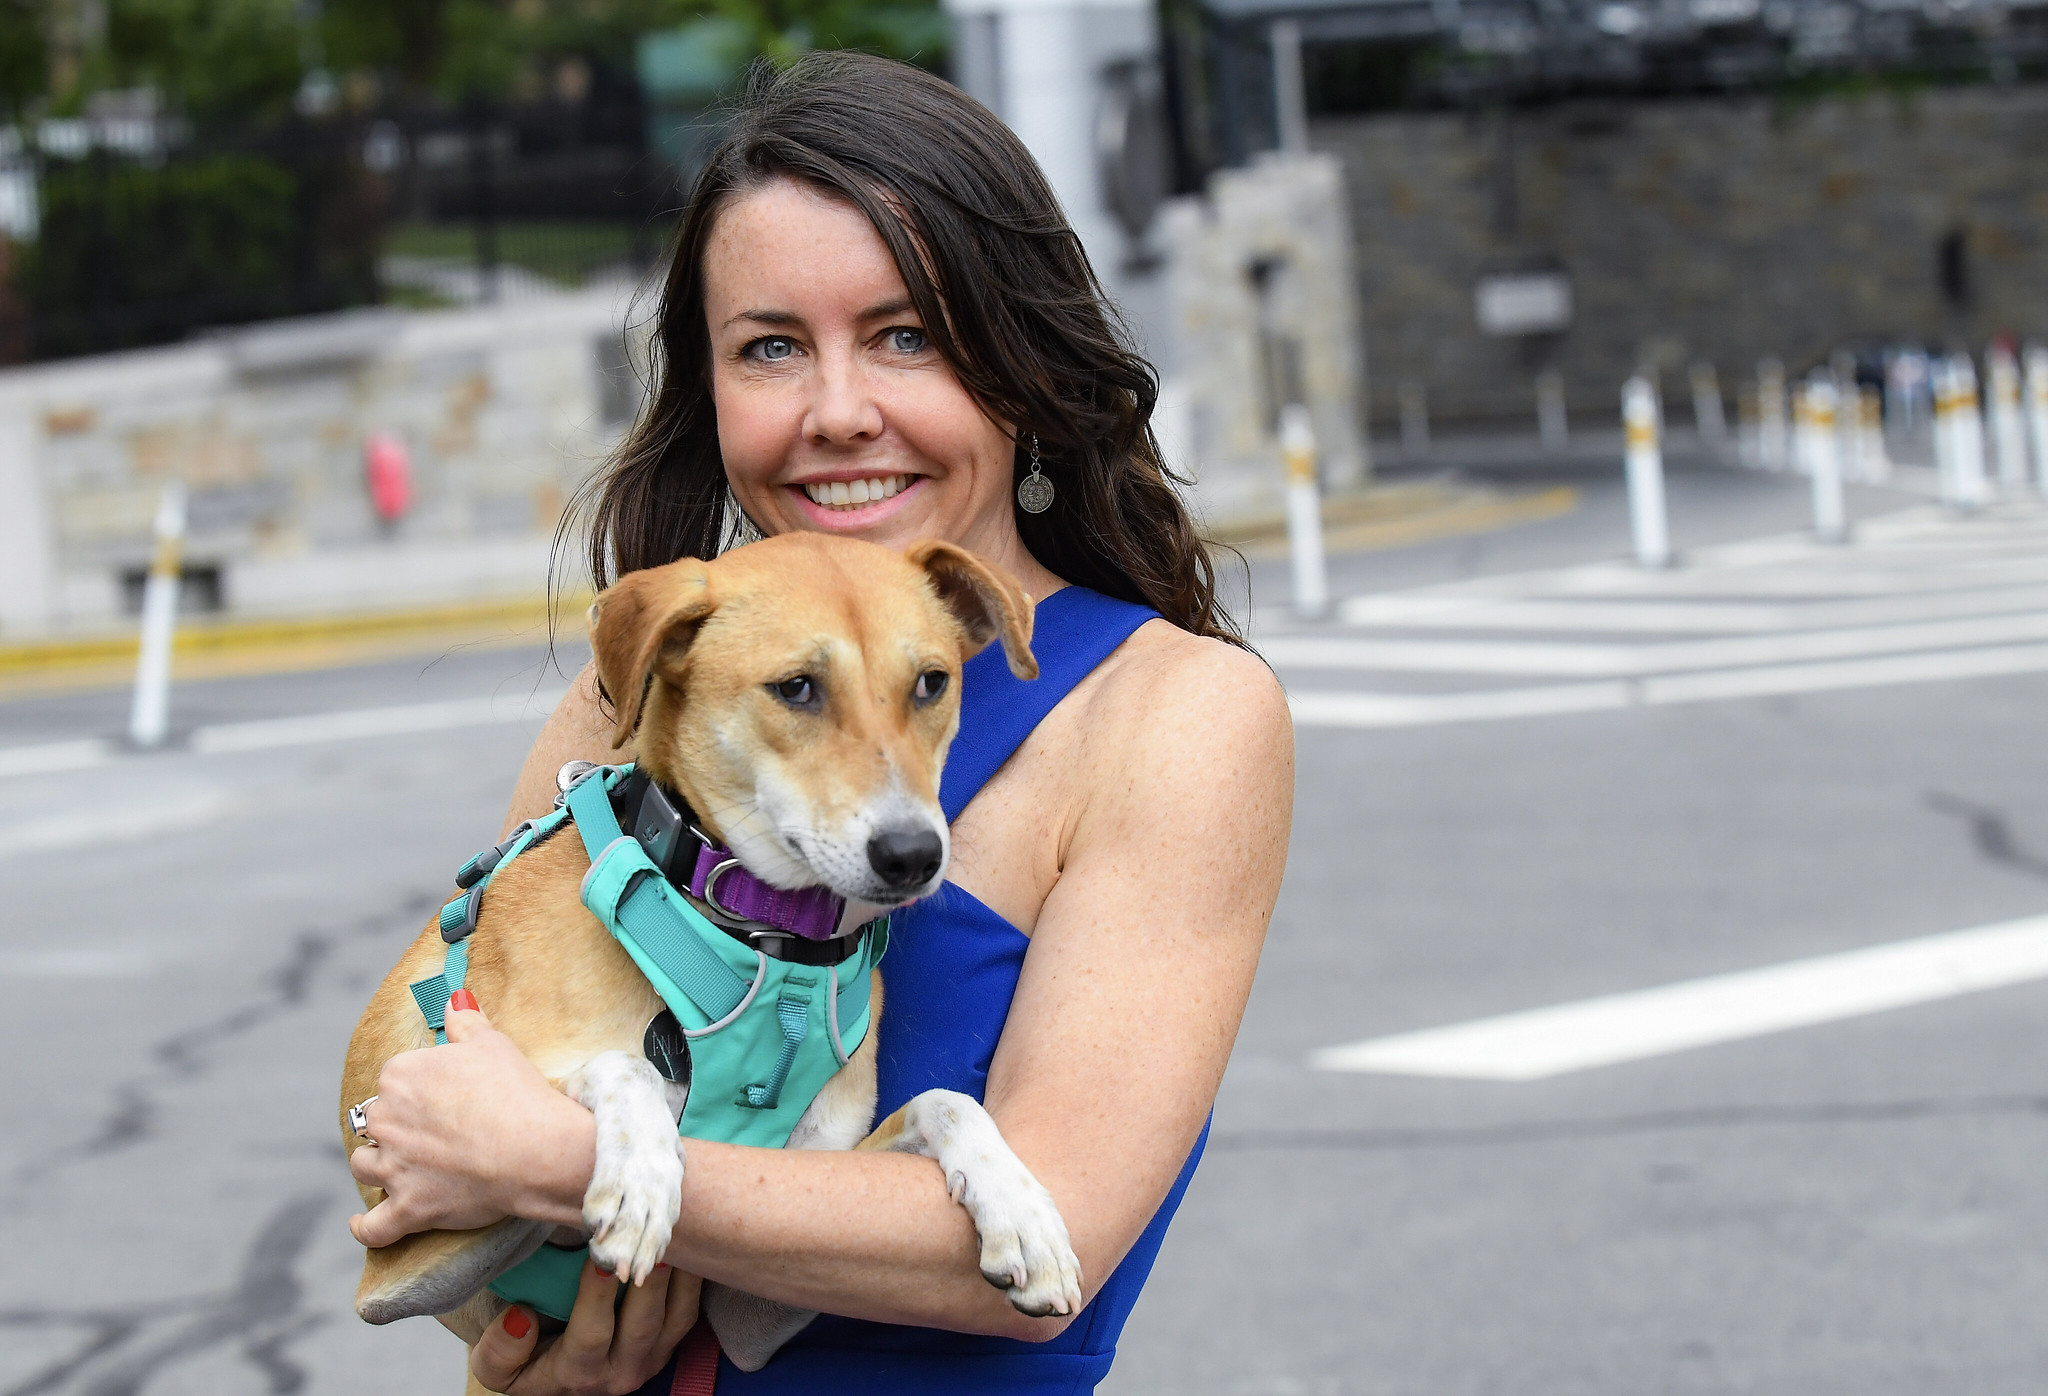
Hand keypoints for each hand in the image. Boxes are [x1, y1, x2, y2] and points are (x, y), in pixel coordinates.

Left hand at [349, 993, 594, 1247]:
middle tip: (426, 1130)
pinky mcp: (407, 1208)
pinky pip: (373, 1225)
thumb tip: (454, 997)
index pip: (393, 1078)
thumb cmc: (515, 1092)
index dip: (416, 1088)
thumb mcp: (492, 1043)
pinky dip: (365, 1226)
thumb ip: (465, 1020)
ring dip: (376, 1165)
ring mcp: (393, 1167)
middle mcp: (386, 1120)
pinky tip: (362, 1222)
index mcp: (400, 1076)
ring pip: (365, 1165)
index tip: (439, 1097)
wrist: (534, 1148)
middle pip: (373, 1121)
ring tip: (394, 1167)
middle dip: (392, 1125)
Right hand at [471, 1260, 702, 1394]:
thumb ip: (500, 1352)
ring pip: (675, 1317)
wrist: (555, 1368)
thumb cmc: (526, 1355)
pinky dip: (692, 1280)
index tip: (598, 1258)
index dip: (596, 1297)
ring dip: (677, 1278)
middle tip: (648, 1237)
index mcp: (576, 1373)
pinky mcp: (671, 1341)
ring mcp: (652, 1357)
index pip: (590, 1335)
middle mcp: (621, 1371)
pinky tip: (691, 1244)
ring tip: (674, 1237)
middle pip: (642, 1325)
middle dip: (648, 1281)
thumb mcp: (498, 1365)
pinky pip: (689, 1310)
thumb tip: (521, 1319)